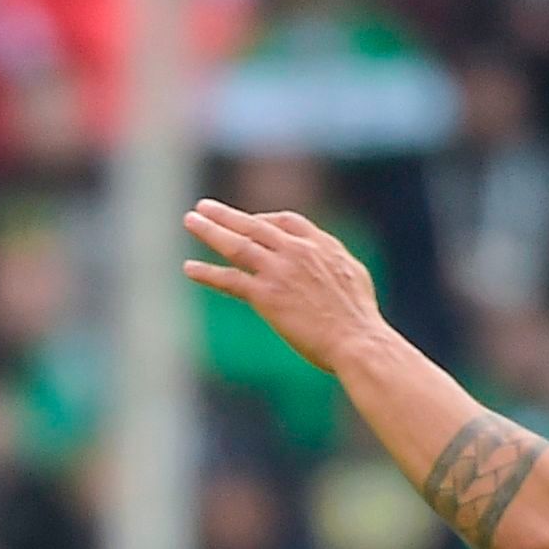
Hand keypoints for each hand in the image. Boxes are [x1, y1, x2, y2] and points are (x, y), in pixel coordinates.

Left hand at [180, 201, 388, 373]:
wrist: (357, 340)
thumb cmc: (360, 319)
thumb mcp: (354, 276)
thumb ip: (335, 262)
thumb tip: (330, 263)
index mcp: (321, 244)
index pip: (286, 221)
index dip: (263, 220)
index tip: (248, 222)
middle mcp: (298, 251)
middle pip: (255, 225)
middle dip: (227, 215)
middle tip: (203, 207)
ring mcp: (280, 271)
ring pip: (238, 244)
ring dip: (210, 231)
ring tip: (190, 220)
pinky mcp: (267, 295)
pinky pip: (230, 279)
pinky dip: (208, 273)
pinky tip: (189, 268)